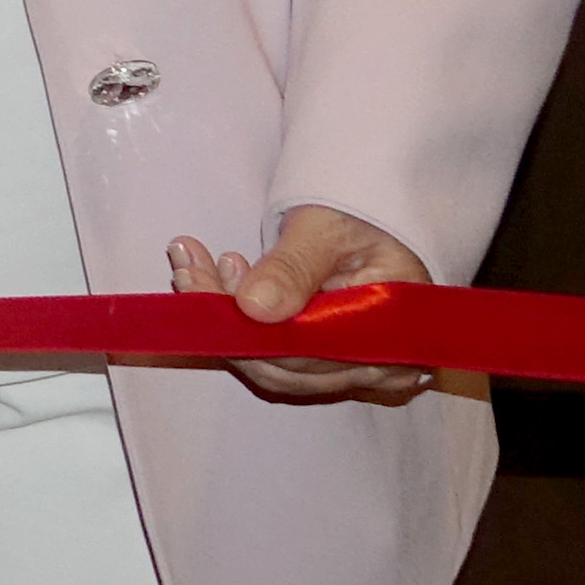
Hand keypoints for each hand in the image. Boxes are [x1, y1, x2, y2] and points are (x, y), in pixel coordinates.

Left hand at [167, 206, 435, 404]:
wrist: (367, 219)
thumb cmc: (359, 217)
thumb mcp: (326, 228)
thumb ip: (294, 268)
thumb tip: (255, 309)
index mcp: (397, 331)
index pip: (314, 352)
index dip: (252, 329)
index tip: (202, 288)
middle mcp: (379, 363)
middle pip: (289, 365)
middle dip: (227, 320)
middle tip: (187, 270)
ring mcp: (351, 366)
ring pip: (272, 364)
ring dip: (224, 321)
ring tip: (194, 269)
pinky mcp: (323, 361)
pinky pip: (273, 357)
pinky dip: (236, 325)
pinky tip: (212, 285)